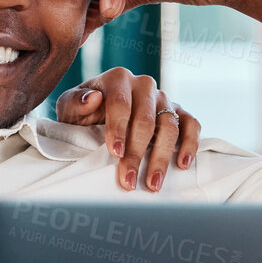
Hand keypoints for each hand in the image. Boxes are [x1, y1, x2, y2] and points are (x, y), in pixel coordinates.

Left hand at [56, 67, 200, 191]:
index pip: (121, 103)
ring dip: (162, 157)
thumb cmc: (83, 112)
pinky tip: (182, 164)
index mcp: (118, 78)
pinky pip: (192, 124)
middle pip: (146, 120)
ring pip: (170, 126)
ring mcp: (164, 98)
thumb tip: (94, 98)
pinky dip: (190, 143)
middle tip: (129, 181)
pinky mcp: (178, 111)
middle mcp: (144, 85)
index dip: (118, 129)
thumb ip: (76, 102)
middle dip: (137, 153)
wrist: (98, 113)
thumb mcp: (70, 107)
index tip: (115, 153)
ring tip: (153, 183)